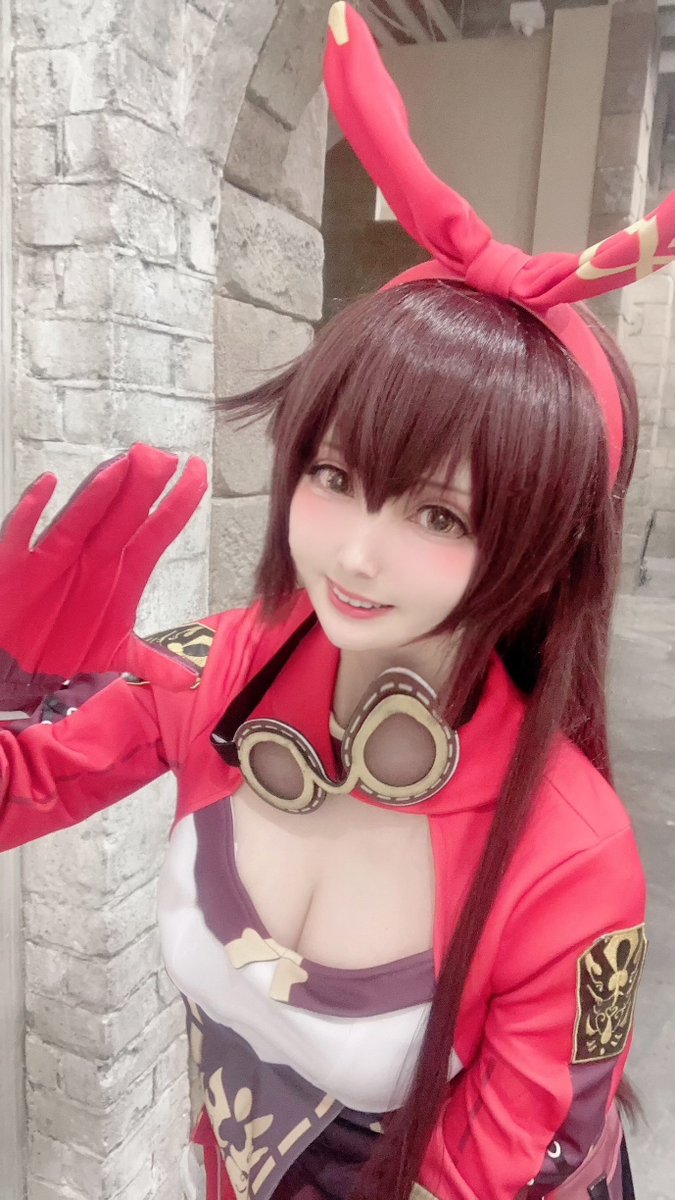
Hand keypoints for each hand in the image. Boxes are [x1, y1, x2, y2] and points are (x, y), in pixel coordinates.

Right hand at [0, 444, 207, 707]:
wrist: (16, 659)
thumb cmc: (65, 642)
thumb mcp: (114, 655)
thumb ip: (151, 662)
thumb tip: (190, 681)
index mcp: (122, 571)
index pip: (158, 531)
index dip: (179, 504)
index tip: (199, 471)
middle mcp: (93, 555)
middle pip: (123, 516)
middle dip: (142, 488)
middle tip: (161, 456)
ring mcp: (55, 555)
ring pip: (81, 518)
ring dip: (99, 493)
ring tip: (119, 467)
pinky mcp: (17, 564)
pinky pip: (24, 533)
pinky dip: (32, 511)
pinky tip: (47, 485)